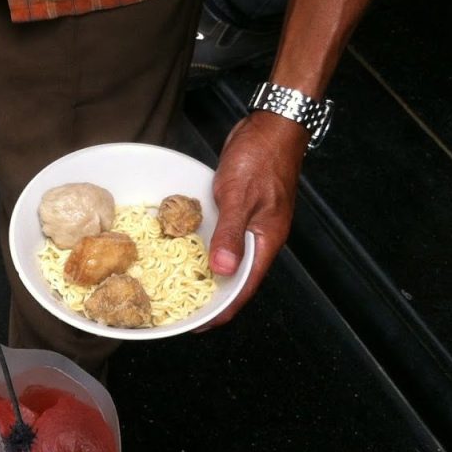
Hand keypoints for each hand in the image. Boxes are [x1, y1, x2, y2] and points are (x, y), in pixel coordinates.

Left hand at [197, 111, 308, 330]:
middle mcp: (260, 238)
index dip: (224, 310)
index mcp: (266, 241)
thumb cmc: (261, 156)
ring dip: (209, 274)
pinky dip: (207, 248)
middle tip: (183, 311)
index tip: (200, 326)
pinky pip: (224, 237)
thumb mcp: (241, 196)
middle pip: (237, 279)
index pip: (244, 287)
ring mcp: (251, 225)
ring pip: (229, 259)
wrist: (272, 126)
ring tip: (180, 288)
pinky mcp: (240, 210)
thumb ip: (231, 234)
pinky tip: (187, 250)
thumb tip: (223, 271)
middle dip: (213, 297)